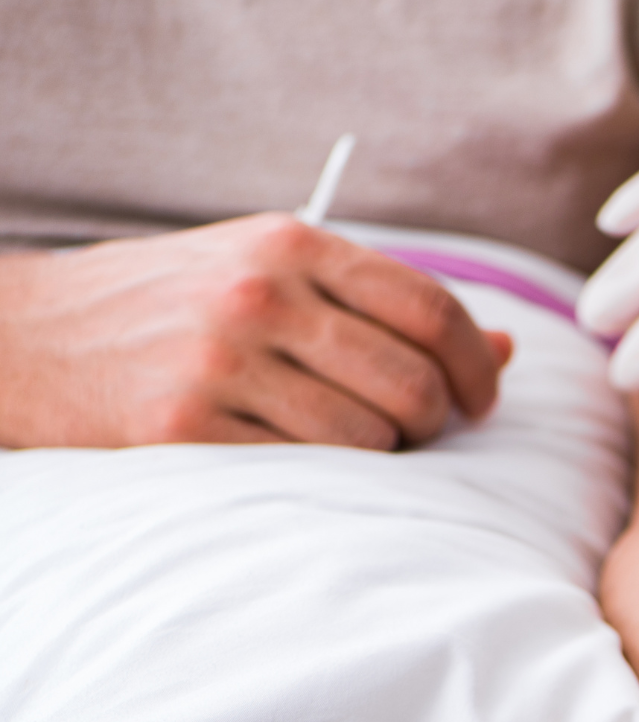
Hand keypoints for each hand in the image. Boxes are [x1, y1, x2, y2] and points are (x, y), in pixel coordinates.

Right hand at [0, 213, 512, 448]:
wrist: (28, 336)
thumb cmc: (172, 304)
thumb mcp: (272, 272)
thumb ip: (382, 303)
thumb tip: (507, 348)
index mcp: (292, 245)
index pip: (432, 307)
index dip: (478, 363)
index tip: (485, 398)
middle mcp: (261, 296)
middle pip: (413, 378)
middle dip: (438, 420)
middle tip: (423, 433)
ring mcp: (220, 360)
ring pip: (369, 434)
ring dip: (383, 454)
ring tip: (356, 444)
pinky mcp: (183, 426)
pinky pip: (305, 468)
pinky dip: (326, 476)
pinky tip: (304, 461)